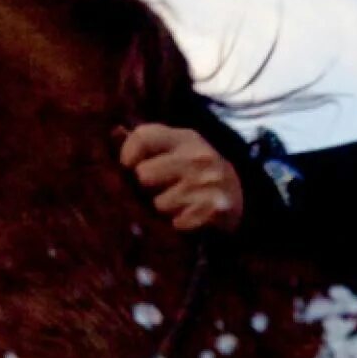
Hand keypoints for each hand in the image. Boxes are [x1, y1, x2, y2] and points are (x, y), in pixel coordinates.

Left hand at [118, 124, 243, 233]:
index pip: (142, 136)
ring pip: (159, 204)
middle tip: (161, 190)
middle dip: (146, 189)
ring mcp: (208, 182)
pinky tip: (189, 216)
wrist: (242, 199)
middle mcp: (197, 156)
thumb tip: (114, 132)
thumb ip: (145, 144)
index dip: (127, 155)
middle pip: (144, 175)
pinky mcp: (215, 208)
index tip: (129, 168)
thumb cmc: (196, 174)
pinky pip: (177, 223)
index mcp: (185, 138)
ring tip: (179, 204)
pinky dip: (180, 225)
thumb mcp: (176, 152)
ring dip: (164, 211)